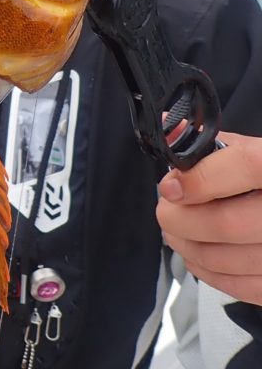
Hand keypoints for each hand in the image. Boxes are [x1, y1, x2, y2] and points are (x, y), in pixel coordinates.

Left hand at [157, 132, 261, 304]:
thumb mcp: (256, 150)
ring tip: (176, 232)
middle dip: (181, 219)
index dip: (201, 178)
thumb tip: (168, 133)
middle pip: (229, 223)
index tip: (171, 187)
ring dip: (188, 246)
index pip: (247, 166)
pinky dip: (209, 272)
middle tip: (166, 210)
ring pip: (228, 259)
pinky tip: (198, 255)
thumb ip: (212, 143)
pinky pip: (243, 286)